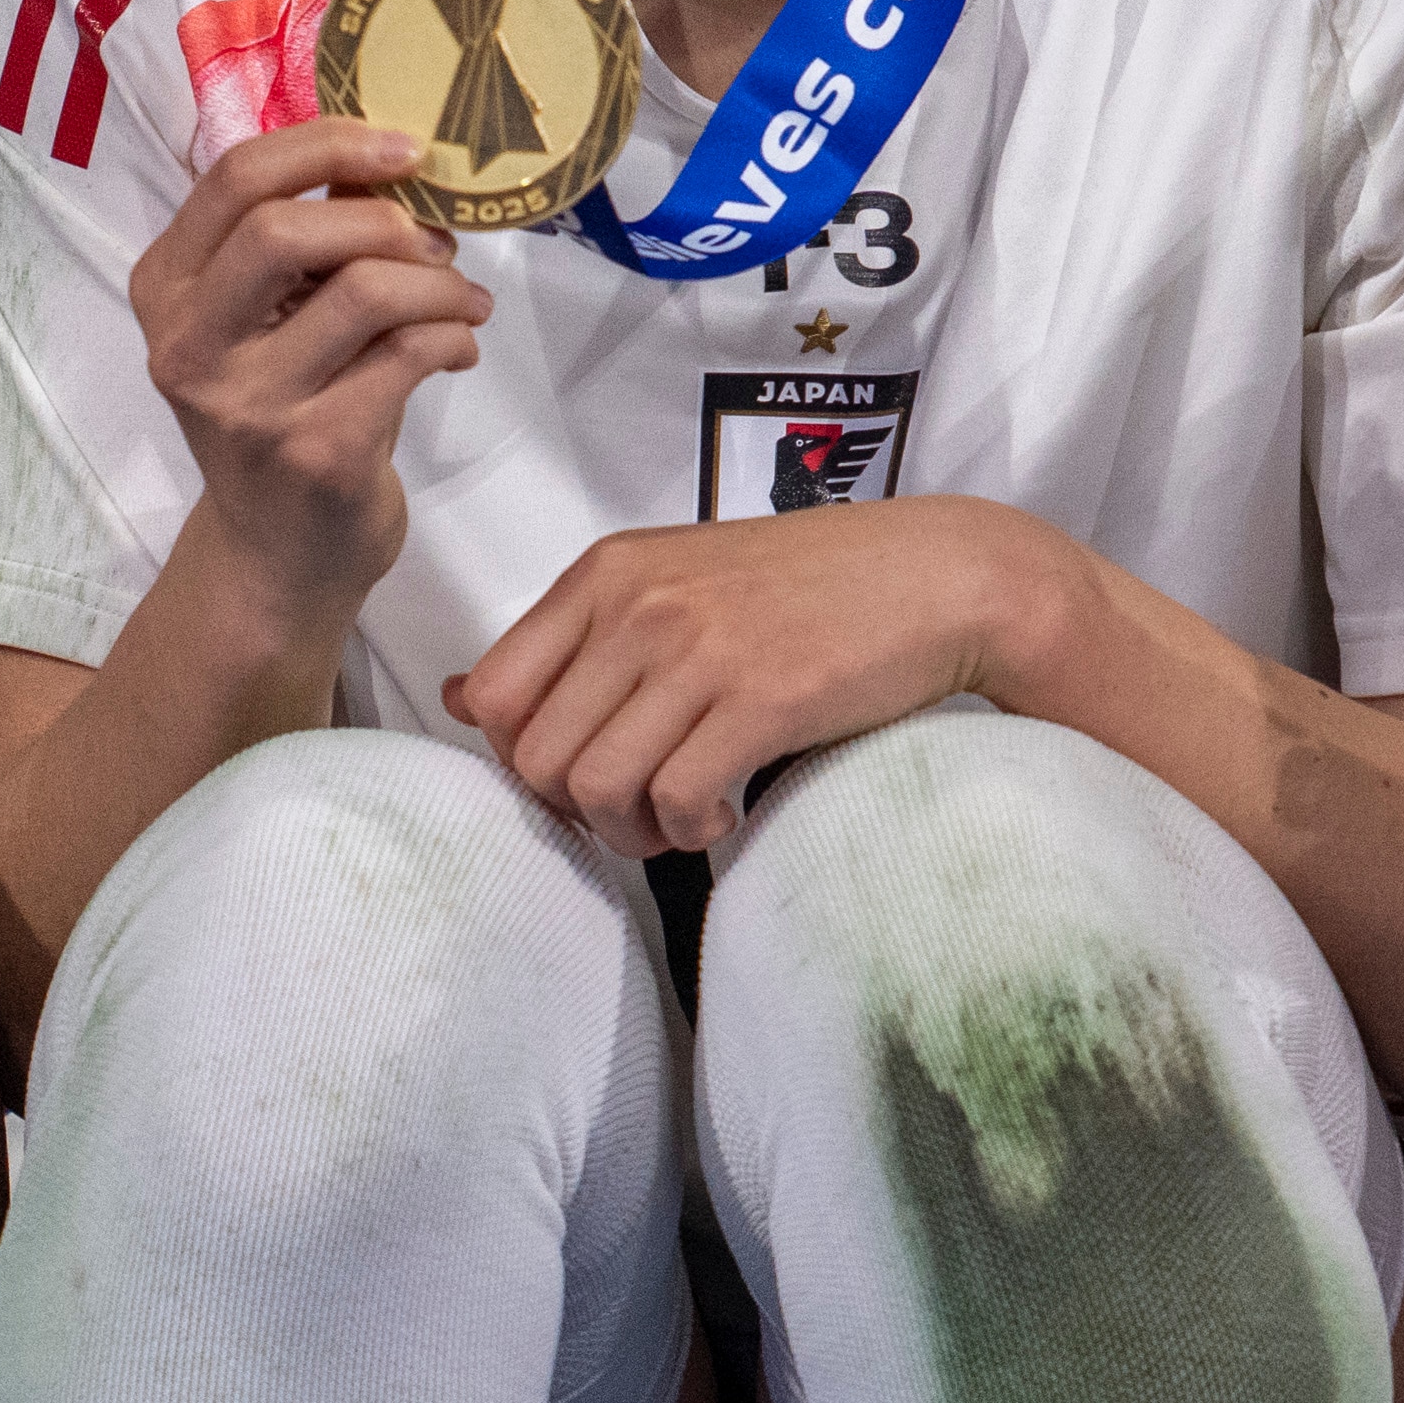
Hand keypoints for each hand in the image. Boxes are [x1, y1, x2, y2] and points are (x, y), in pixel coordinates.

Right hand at [134, 119, 492, 619]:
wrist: (279, 553)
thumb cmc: (288, 409)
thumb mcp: (272, 320)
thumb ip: (308, 242)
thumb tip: (394, 157)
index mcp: (166, 289)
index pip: (232, 179)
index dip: (328, 145)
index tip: (406, 147)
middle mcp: (186, 344)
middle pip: (280, 232)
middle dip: (384, 221)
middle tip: (437, 242)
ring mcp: (246, 404)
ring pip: (364, 293)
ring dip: (441, 284)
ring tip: (465, 303)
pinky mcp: (314, 451)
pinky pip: (410, 356)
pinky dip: (454, 340)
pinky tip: (457, 352)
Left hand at [445, 496, 1082, 856]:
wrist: (944, 574)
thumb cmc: (817, 583)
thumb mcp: (679, 580)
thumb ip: (576, 637)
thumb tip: (459, 699)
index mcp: (610, 571)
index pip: (492, 695)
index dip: (523, 760)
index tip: (583, 773)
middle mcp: (641, 604)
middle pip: (536, 756)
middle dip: (577, 810)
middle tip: (637, 811)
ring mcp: (700, 649)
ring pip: (595, 788)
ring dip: (633, 831)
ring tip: (682, 818)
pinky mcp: (762, 698)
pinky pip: (677, 801)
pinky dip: (694, 830)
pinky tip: (730, 811)